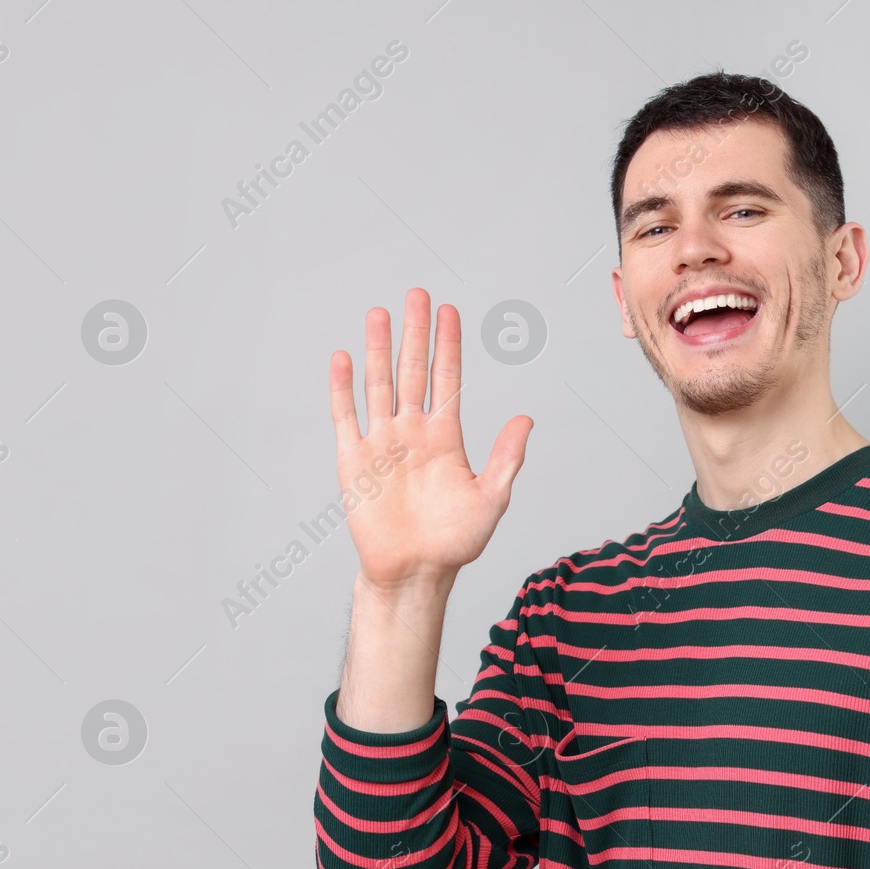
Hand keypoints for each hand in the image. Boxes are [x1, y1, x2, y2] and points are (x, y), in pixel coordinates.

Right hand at [329, 288, 532, 593]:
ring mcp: (382, 443)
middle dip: (415, 332)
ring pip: (379, 385)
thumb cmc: (455, 542)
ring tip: (379, 313)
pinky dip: (342, 388)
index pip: (447, 379)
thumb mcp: (491, 498)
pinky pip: (346, 417)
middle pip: (413, 371)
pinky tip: (342, 358)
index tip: (449, 311)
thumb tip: (527, 419)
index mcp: (445, 437)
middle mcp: (413, 433)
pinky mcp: (354, 461)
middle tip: (416, 294)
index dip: (448, 344)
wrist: (415, 573)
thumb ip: (506, 457)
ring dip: (378, 349)